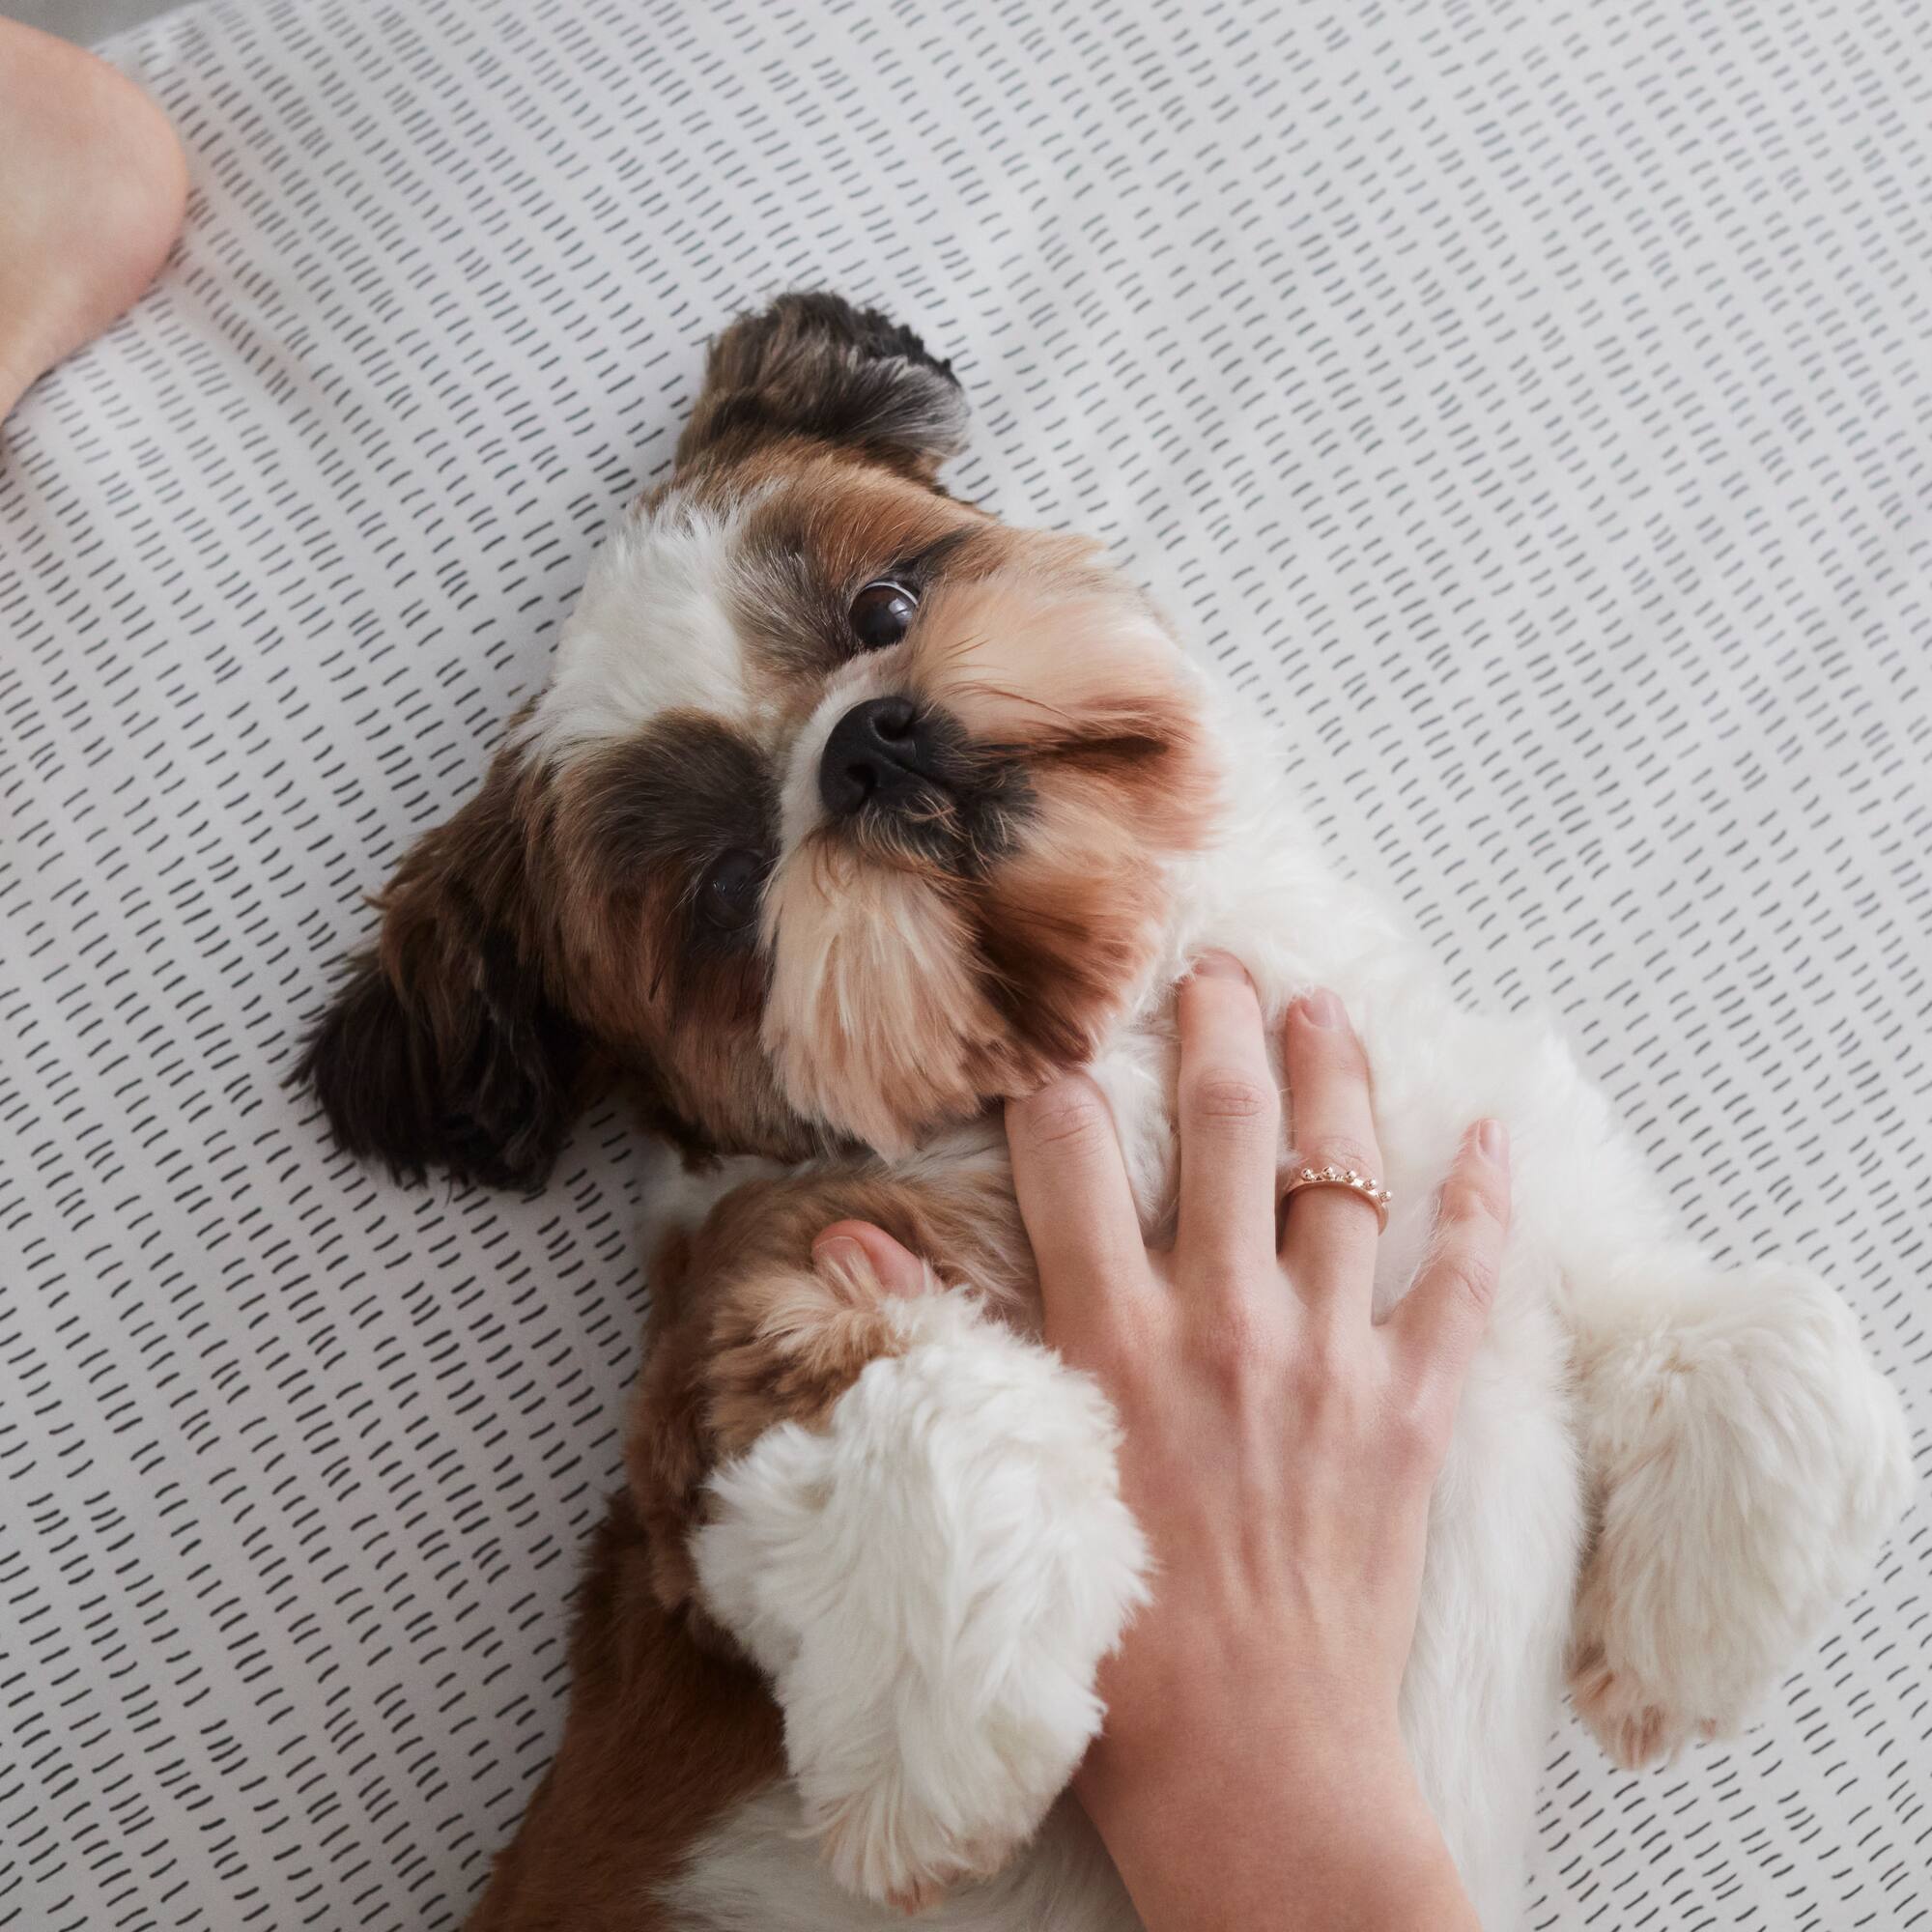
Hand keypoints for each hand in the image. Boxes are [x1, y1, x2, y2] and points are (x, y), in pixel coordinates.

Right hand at [815, 958, 1508, 1929]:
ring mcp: (1327, 1361)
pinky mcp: (1411, 1414)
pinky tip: (1488, 1135)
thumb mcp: (1004, 1486)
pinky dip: (1479, 1207)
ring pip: (1338, 1175)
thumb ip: (935, 1349)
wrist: (1252, 1771)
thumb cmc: (1113, 1648)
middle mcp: (1220, 1323)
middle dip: (1216, 1026)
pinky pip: (1459, 1285)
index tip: (1056, 1024)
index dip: (1053, 1074)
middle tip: (1218, 964)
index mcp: (1110, 1340)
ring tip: (1324, 1004)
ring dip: (1333, 1075)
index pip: (1065, 1156)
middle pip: (1222, 1126)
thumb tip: (841, 1246)